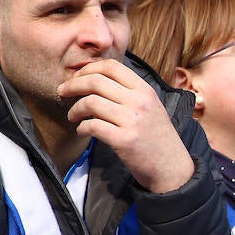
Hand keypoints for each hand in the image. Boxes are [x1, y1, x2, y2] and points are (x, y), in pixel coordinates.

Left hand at [59, 59, 194, 193]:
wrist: (171, 167)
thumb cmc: (157, 137)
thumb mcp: (151, 107)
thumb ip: (129, 93)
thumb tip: (96, 80)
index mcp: (145, 90)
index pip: (111, 67)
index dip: (88, 69)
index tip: (78, 77)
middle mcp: (139, 102)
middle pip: (96, 81)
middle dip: (72, 85)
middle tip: (63, 92)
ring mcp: (132, 121)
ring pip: (90, 102)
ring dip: (74, 109)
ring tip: (72, 116)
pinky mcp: (124, 140)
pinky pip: (92, 126)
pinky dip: (81, 127)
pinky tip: (83, 130)